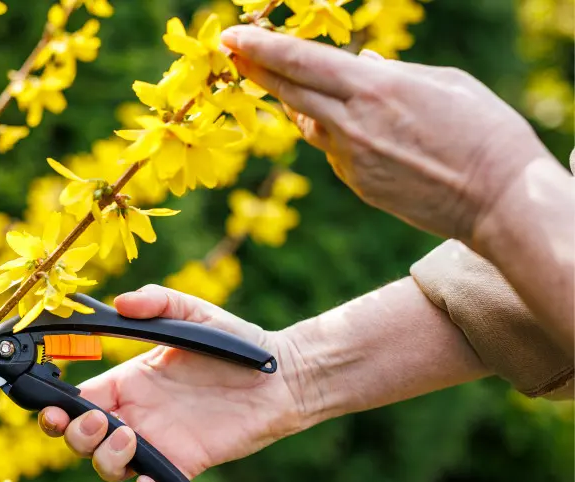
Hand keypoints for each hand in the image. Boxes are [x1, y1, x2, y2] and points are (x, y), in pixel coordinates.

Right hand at [37, 285, 307, 481]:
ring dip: (105, 458)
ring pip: (108, 467)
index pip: (76, 400)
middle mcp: (134, 416)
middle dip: (75, 435)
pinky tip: (150, 481)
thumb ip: (158, 302)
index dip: (55, 408)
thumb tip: (121, 302)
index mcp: (127, 381)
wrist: (280, 377)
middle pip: (81, 438)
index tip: (50, 407)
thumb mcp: (193, 314)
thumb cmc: (234, 343)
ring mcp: (157, 444)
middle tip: (97, 421)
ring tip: (129, 438)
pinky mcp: (183, 467)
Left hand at [218, 25, 554, 244]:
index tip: (232, 37)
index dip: (261, 48)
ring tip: (286, 85)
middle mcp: (352, 124)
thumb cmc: (483, 130)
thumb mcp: (443, 84)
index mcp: (373, 88)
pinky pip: (334, 152)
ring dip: (296, 103)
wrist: (497, 199)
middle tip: (230, 55)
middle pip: (288, 92)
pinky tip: (353, 129)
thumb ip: (392, 73)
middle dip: (254, 70)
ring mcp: (350, 159)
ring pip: (309, 124)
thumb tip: (362, 64)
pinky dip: (334, 135)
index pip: (301, 62)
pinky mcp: (357, 185)